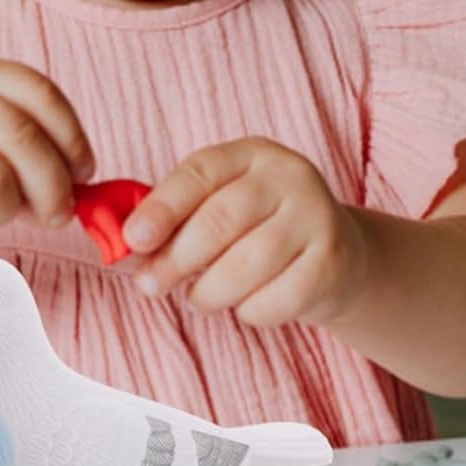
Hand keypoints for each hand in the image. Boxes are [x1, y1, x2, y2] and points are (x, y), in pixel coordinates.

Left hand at [121, 137, 366, 326]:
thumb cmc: (257, 232)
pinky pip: (275, 299)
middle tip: (150, 284)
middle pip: (219, 221)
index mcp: (252, 154)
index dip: (161, 208)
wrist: (336, 257)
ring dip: (210, 292)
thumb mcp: (219, 208)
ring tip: (200, 298)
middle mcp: (289, 176)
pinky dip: (249, 312)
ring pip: (245, 265)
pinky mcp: (333, 262)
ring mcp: (317, 216)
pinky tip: (247, 304)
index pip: (199, 172)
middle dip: (175, 259)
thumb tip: (129, 247)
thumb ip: (177, 220)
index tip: (132, 240)